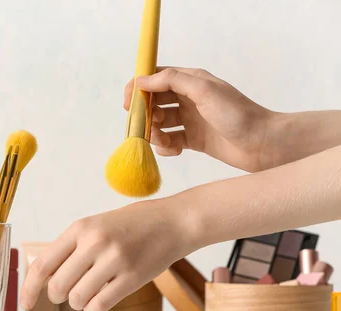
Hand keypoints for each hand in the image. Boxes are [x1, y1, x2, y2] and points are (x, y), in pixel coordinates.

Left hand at [20, 197, 195, 310]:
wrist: (173, 221)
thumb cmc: (132, 224)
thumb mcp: (96, 225)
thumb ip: (71, 247)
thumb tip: (44, 277)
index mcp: (80, 228)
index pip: (43, 264)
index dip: (29, 288)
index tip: (25, 304)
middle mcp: (94, 243)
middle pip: (57, 286)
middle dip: (58, 296)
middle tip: (69, 291)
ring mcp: (114, 260)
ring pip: (77, 299)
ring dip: (79, 302)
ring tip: (92, 290)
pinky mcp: (132, 277)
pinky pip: (99, 305)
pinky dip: (95, 307)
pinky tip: (102, 297)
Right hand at [125, 67, 275, 171]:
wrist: (263, 144)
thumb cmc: (237, 114)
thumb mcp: (204, 90)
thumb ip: (172, 81)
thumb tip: (142, 79)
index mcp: (191, 81)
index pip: (156, 78)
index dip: (138, 88)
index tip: (129, 104)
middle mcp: (189, 99)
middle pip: (155, 102)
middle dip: (146, 115)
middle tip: (145, 127)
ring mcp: (191, 120)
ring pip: (160, 124)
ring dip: (155, 133)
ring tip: (164, 141)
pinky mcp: (194, 141)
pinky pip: (170, 142)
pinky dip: (167, 147)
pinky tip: (174, 151)